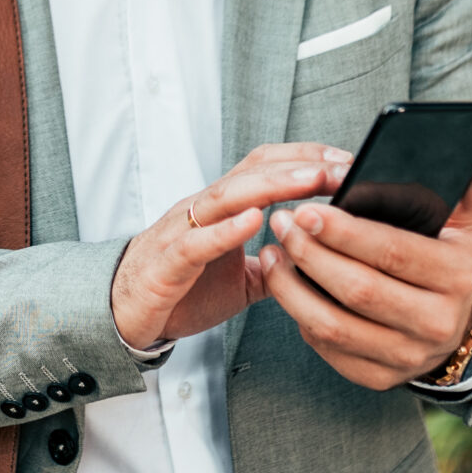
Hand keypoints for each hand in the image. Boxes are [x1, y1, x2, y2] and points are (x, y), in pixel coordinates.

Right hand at [111, 143, 350, 348]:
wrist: (123, 314)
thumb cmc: (182, 289)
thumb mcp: (243, 278)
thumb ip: (278, 263)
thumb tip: (322, 260)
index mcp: (222, 208)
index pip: (265, 166)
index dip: (305, 159)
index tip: (347, 162)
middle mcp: (203, 209)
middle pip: (252, 170)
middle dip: (301, 165)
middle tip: (344, 166)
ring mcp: (183, 231)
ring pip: (227, 195)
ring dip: (272, 185)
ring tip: (311, 180)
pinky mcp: (167, 262)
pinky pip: (196, 241)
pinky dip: (226, 230)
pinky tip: (254, 221)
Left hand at [257, 154, 471, 390]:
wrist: (453, 328)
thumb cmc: (444, 263)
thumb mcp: (461, 228)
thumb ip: (468, 192)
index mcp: (455, 278)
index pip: (393, 252)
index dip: (346, 232)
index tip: (307, 209)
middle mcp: (435, 323)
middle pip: (359, 289)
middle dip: (312, 254)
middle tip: (282, 223)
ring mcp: (406, 356)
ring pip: (334, 325)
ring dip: (293, 288)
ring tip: (272, 252)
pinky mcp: (378, 377)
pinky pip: (328, 349)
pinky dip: (300, 316)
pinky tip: (285, 286)